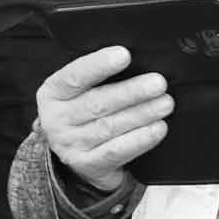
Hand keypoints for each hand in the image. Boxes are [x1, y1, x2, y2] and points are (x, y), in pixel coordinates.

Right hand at [36, 46, 171, 194]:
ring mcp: (70, 144)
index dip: (98, 65)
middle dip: (131, 92)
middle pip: (96, 103)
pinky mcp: (87, 164)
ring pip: (110, 126)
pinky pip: (117, 151)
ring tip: (165, 103)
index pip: (74, 76)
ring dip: (142, 114)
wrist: (77, 155)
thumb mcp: (78, 92)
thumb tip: (133, 60)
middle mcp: (56, 119)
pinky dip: (140, 139)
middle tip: (158, 83)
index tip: (124, 54)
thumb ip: (96, 77)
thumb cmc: (84, 112)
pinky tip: (158, 128)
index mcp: (52, 93)